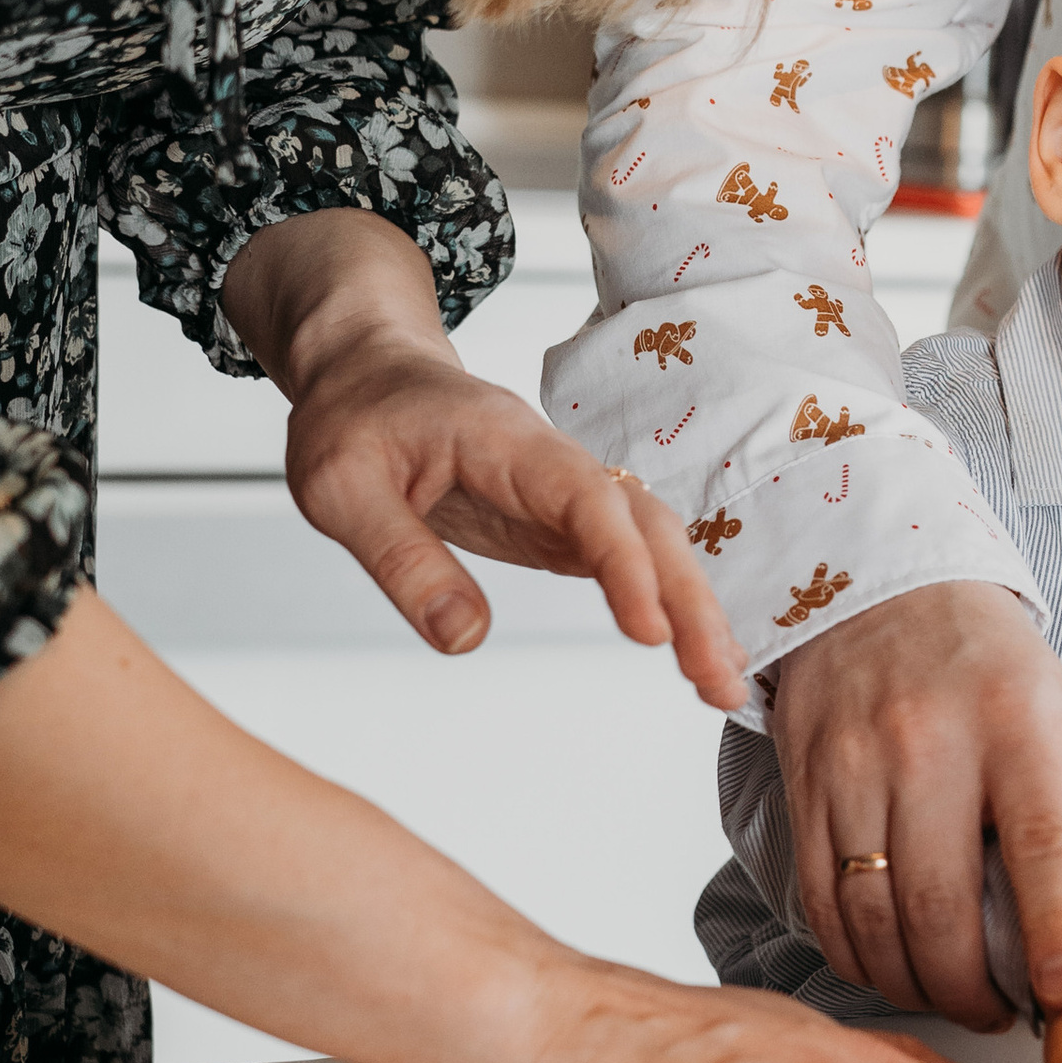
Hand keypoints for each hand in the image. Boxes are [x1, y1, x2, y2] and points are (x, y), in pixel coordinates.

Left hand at [224, 211, 744, 711]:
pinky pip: (628, 560)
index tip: (648, 632)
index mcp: (506, 442)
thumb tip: (465, 639)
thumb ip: (402, 559)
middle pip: (647, 524)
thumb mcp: (341, 488)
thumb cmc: (352, 419)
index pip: (587, 499)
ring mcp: (564, 494)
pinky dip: (665, 605)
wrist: (365, 376)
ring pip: (651, 544)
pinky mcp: (559, 524)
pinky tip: (691, 654)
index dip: (624, 563)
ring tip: (720, 686)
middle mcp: (555, 464)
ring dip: (691, 609)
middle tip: (717, 682)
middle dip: (690, 600)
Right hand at [768, 581, 1061, 1030]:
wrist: (878, 589)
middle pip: (941, 902)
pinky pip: (821, 901)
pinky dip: (855, 955)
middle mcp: (928, 743)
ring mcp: (856, 766)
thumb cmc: (983, 660)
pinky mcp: (805, 786)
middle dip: (972, 986)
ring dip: (913, 983)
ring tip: (951, 999)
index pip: (1040, 839)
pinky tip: (889, 968)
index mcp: (1013, 719)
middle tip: (1000, 1012)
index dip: (1055, 926)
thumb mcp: (1056, 705)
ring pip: (873, 915)